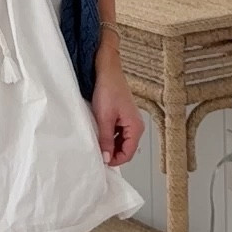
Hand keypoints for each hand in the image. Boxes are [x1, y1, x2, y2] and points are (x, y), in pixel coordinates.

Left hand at [91, 50, 144, 167]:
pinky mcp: (122, 116)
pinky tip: (98, 132)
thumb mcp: (104, 118)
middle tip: (96, 153)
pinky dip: (108, 135)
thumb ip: (105, 140)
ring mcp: (129, 120)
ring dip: (109, 144)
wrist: (106, 70)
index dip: (114, 160)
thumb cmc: (108, 89)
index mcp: (135, 127)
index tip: (101, 161)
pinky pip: (117, 132)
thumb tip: (106, 159)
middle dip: (112, 153)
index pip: (128, 154)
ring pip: (120, 141)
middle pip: (125, 149)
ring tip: (96, 141)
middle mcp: (135, 125)